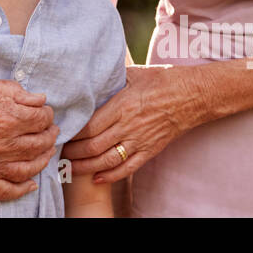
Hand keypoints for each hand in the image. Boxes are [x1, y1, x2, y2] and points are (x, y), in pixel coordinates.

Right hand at [0, 72, 58, 200]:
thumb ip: (14, 93)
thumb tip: (39, 99)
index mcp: (4, 117)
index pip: (41, 119)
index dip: (47, 114)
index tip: (45, 112)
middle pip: (39, 144)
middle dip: (48, 135)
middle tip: (49, 130)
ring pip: (28, 169)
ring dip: (42, 160)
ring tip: (44, 151)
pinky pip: (5, 191)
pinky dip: (22, 189)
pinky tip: (30, 182)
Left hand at [62, 65, 205, 183]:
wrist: (194, 95)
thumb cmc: (163, 80)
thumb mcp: (133, 73)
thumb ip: (111, 79)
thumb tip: (90, 77)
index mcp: (122, 105)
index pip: (90, 125)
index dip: (72, 133)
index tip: (60, 132)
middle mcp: (129, 126)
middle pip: (94, 145)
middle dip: (73, 152)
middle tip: (58, 151)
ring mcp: (140, 140)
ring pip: (107, 160)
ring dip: (86, 166)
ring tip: (70, 166)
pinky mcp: (150, 150)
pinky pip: (128, 168)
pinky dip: (110, 176)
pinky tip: (96, 178)